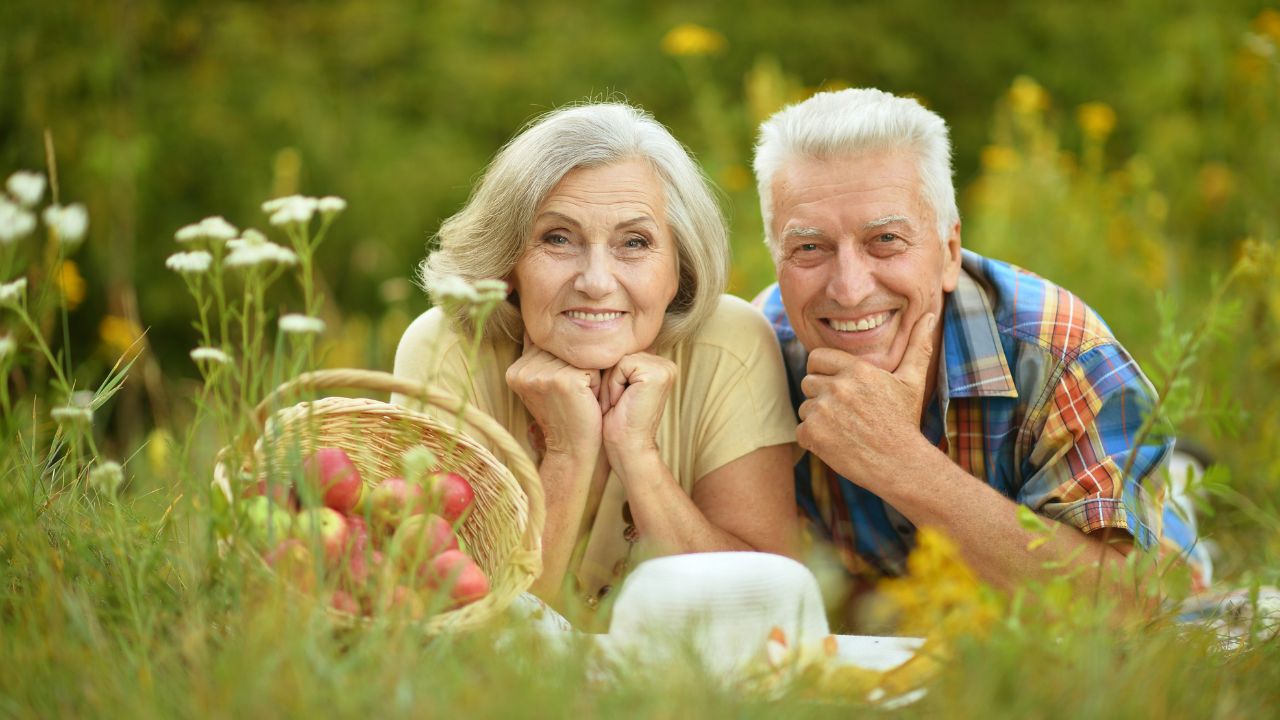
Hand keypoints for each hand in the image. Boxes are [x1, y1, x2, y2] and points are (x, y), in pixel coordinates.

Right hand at [505, 335, 602, 458]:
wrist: (573, 449)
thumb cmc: (564, 416)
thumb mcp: (542, 385)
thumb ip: (538, 357)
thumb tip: (536, 326)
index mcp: (514, 371)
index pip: (546, 346)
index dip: (560, 366)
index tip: (560, 392)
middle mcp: (524, 370)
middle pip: (562, 349)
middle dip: (574, 368)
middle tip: (571, 397)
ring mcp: (542, 374)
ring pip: (578, 356)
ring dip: (586, 374)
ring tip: (579, 397)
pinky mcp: (565, 380)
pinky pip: (592, 366)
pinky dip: (597, 382)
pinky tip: (587, 400)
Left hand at [600, 352, 676, 466]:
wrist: (628, 449)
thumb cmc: (618, 422)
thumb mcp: (618, 386)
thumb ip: (619, 364)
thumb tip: (598, 341)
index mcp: (658, 365)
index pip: (621, 353)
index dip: (610, 376)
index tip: (617, 400)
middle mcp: (665, 363)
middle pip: (619, 353)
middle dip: (609, 379)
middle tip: (617, 403)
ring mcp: (664, 367)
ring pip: (618, 359)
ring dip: (610, 383)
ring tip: (618, 403)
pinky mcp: (657, 373)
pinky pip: (620, 365)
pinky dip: (613, 385)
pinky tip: (621, 402)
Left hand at [796, 313, 936, 484]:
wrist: (900, 464)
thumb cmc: (904, 422)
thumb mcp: (912, 381)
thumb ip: (917, 346)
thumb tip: (931, 316)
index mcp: (856, 369)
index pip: (816, 358)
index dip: (824, 372)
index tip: (840, 387)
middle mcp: (837, 386)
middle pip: (808, 382)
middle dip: (822, 396)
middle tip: (846, 413)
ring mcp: (823, 410)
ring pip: (805, 407)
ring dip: (818, 418)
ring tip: (845, 429)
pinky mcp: (814, 433)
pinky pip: (800, 430)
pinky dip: (813, 439)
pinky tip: (837, 444)